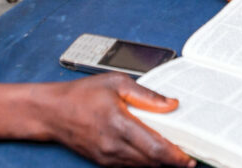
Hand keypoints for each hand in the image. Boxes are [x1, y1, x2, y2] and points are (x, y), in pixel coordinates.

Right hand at [44, 73, 193, 166]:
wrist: (53, 112)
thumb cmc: (82, 94)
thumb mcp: (116, 83)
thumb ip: (146, 95)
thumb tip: (171, 104)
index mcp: (119, 123)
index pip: (155, 148)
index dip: (175, 156)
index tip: (189, 157)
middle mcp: (113, 145)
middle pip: (152, 161)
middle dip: (172, 161)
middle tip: (187, 155)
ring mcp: (107, 156)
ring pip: (142, 166)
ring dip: (158, 162)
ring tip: (171, 152)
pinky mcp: (103, 162)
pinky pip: (129, 166)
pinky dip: (143, 161)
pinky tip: (149, 152)